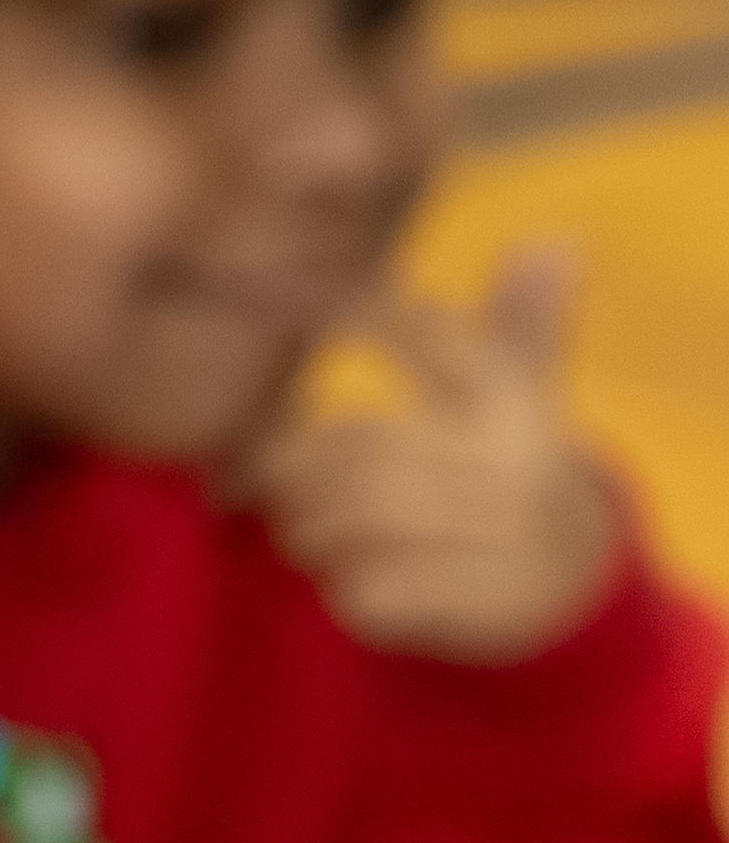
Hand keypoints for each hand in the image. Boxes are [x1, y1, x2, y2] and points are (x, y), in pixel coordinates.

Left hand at [249, 245, 618, 663]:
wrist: (567, 587)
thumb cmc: (513, 480)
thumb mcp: (519, 401)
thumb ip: (518, 327)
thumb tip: (552, 241)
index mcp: (521, 406)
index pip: (448, 349)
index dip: (393, 323)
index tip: (338, 308)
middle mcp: (514, 463)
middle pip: (364, 451)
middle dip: (299, 470)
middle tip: (274, 482)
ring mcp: (499, 536)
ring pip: (356, 521)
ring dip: (310, 530)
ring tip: (307, 533)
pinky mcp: (474, 601)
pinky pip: (368, 590)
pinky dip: (344, 590)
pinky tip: (359, 583)